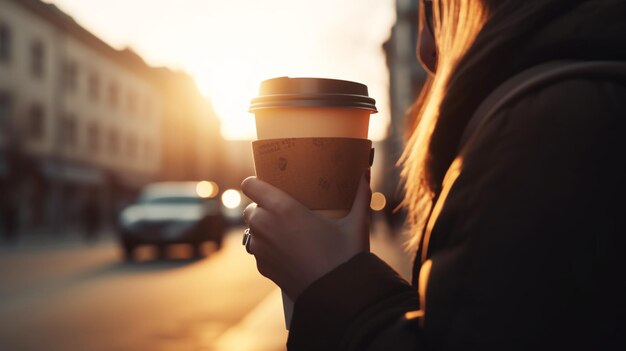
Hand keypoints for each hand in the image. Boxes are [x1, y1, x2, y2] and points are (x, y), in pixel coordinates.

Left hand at [241, 172, 371, 300]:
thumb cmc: (346, 256)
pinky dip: (268, 247)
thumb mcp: (356, 223)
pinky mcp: (262, 267)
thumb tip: (366, 172)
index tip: (268, 184)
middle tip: (283, 208)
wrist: (336, 297)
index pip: (250, 185)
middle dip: (262, 207)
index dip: (256, 183)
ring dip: (263, 228)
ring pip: (251, 230)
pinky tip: (288, 250)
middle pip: (250, 208)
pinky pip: (258, 250)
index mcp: (282, 209)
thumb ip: (361, 195)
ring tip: (285, 230)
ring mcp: (261, 249)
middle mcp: (265, 226)